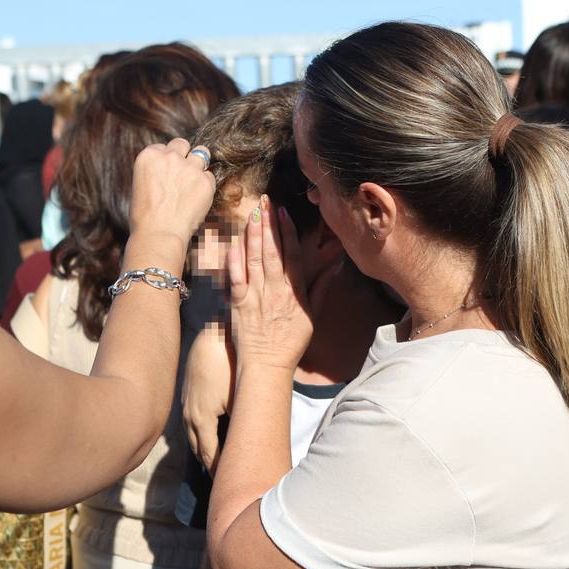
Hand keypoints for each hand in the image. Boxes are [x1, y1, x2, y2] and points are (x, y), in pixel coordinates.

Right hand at [127, 138, 215, 259]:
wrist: (159, 234)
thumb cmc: (146, 216)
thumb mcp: (141, 184)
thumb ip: (157, 169)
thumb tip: (170, 168)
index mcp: (149, 155)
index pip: (164, 147)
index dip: (167, 160)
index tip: (168, 173)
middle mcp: (169, 157)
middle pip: (182, 144)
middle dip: (184, 155)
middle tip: (184, 173)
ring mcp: (189, 167)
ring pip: (202, 154)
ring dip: (198, 166)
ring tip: (193, 184)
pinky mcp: (205, 181)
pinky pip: (210, 176)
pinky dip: (206, 185)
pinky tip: (198, 198)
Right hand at [183, 324, 234, 470]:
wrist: (214, 336)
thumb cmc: (231, 366)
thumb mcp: (240, 399)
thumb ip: (241, 424)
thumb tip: (248, 446)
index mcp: (202, 421)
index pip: (210, 456)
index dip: (219, 472)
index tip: (229, 485)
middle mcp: (190, 416)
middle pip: (199, 450)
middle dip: (211, 466)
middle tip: (224, 480)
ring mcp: (186, 405)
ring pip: (193, 437)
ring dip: (204, 450)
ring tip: (217, 463)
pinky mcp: (188, 395)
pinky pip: (192, 423)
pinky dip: (201, 434)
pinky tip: (210, 436)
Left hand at [227, 196, 312, 372]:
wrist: (268, 366)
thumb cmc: (290, 343)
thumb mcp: (312, 317)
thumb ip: (321, 290)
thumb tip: (335, 267)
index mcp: (294, 293)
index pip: (291, 256)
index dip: (287, 232)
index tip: (283, 213)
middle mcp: (275, 291)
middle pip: (272, 252)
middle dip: (268, 225)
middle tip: (264, 202)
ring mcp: (256, 297)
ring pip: (254, 261)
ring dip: (253, 236)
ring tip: (252, 214)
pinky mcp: (239, 305)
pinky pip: (236, 279)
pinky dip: (234, 261)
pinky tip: (233, 243)